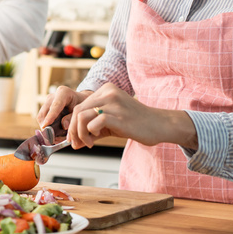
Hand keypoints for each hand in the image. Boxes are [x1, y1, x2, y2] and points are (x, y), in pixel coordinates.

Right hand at [36, 86, 90, 136]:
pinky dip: (47, 128)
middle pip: (44, 112)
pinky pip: (42, 119)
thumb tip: (63, 125)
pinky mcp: (45, 108)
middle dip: (46, 126)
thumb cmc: (82, 104)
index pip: (55, 106)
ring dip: (46, 129)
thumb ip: (72, 117)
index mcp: (63, 93)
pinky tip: (55, 134)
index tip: (45, 126)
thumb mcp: (81, 110)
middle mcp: (52, 96)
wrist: (81, 100)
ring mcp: (47, 102)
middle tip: (52, 139)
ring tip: (56, 138)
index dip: (50, 116)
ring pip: (41, 117)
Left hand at [68, 83, 198, 149]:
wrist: (159, 125)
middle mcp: (108, 92)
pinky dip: (90, 133)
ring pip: (82, 116)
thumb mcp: (111, 122)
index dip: (72, 123)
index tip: (74, 138)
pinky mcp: (118, 116)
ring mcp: (113, 103)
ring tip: (88, 142)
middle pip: (78, 110)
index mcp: (106, 90)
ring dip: (80, 133)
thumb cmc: (136, 123)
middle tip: (77, 143)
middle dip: (73, 130)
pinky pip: (94, 122)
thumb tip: (74, 143)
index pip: (79, 105)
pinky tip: (97, 138)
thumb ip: (92, 130)